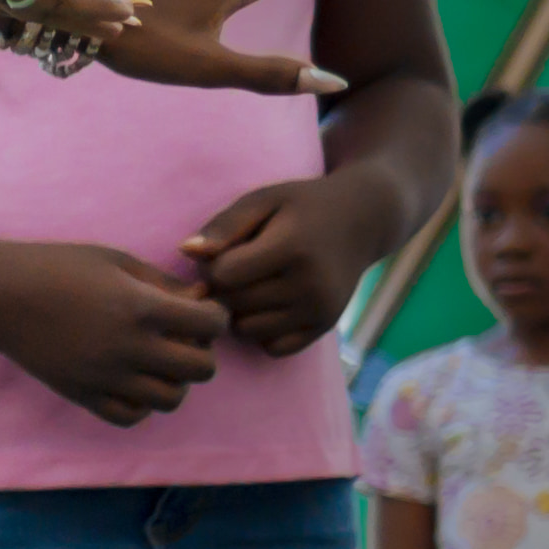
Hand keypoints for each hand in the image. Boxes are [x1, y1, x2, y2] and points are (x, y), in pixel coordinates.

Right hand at [0, 243, 231, 425]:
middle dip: (203, 352)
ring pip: (172, 399)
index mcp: (140, 307)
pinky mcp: (83, 395)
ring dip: (176, 381)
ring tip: (159, 362)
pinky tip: (133, 381)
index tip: (202, 310)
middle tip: (184, 338)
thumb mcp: (116, 260)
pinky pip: (131, 416)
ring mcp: (106, 377)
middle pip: (202, 369)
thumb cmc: (59, 267)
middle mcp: (129, 348)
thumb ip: (163, 282)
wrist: (1, 296)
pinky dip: (142, 404)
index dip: (216, 316)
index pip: (211, 324)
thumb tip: (201, 299)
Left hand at [184, 173, 385, 355]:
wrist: (362, 220)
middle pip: (234, 303)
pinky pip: (271, 347)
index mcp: (292, 247)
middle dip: (224, 287)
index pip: (224, 275)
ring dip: (240, 311)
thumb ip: (223, 226)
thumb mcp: (263, 200)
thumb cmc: (302, 207)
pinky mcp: (324, 327)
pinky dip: (262, 331)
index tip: (225, 250)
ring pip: (247, 329)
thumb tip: (185, 252)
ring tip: (253, 283)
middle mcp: (310, 284)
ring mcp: (320, 310)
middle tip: (237, 266)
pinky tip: (269, 304)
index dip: (213, 264)